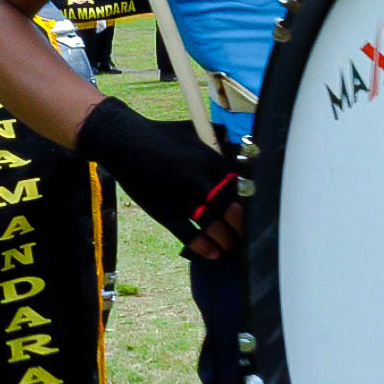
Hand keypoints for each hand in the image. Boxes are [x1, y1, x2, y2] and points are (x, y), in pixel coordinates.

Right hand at [76, 97, 242, 258]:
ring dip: (227, 239)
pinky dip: (204, 247)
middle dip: (243, 223)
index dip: (251, 198)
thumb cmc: (161, 134)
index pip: (240, 182)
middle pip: (230, 207)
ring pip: (213, 225)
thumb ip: (215, 137)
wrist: (124, 143)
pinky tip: (214, 253)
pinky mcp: (165, 212)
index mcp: (208, 157)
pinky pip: (189, 235)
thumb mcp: (192, 130)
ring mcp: (181, 197)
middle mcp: (198, 179)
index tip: (259, 208)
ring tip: (233, 246)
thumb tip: (232, 144)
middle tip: (251, 233)